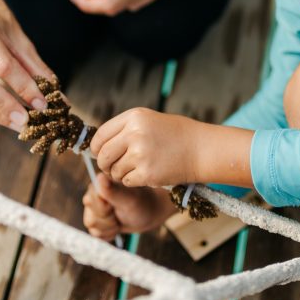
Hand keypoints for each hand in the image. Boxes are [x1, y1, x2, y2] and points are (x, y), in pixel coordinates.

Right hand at [82, 173, 177, 240]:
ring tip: (120, 219)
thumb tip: (100, 177)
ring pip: (92, 227)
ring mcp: (93, 210)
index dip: (105, 210)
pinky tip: (118, 225)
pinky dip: (109, 233)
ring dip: (110, 228)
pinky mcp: (96, 221)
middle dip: (109, 221)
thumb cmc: (141, 203)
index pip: (90, 203)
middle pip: (90, 219)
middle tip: (121, 212)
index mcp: (98, 186)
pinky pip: (96, 234)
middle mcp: (93, 196)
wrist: (149, 212)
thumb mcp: (129, 198)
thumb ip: (113, 190)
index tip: (117, 206)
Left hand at [90, 108, 204, 187]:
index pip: (101, 135)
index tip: (100, 154)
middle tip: (112, 168)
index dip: (97, 148)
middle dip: (105, 165)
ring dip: (121, 174)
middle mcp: (134, 134)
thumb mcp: (149, 121)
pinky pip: (126, 181)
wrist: (202, 149)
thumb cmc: (176, 135)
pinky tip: (146, 174)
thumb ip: (125, 130)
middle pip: (103, 155)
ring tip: (137, 169)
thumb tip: (98, 146)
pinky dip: (132, 181)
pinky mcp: (147, 174)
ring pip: (114, 171)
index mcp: (134, 117)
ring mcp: (140, 154)